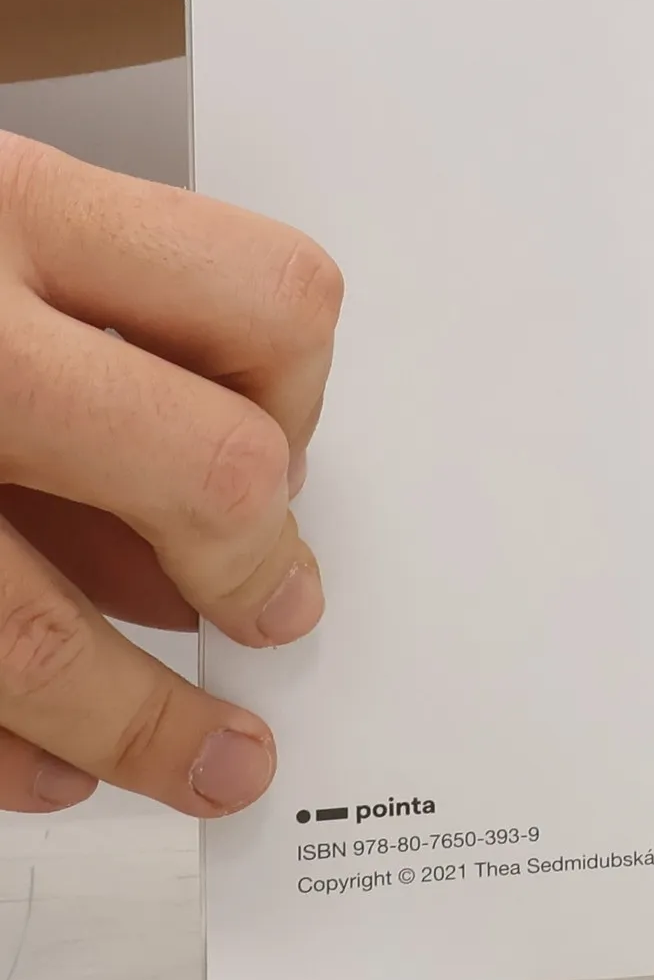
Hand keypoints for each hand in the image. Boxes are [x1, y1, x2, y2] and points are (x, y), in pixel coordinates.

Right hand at [0, 136, 340, 816]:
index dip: (298, 387)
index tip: (284, 440)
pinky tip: (45, 771)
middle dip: (255, 568)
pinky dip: (0, 756)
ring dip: (149, 724)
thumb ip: (82, 326)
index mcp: (3, 209)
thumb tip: (223, 507)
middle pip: (205, 474)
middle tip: (275, 612)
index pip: (266, 301)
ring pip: (42, 638)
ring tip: (213, 763)